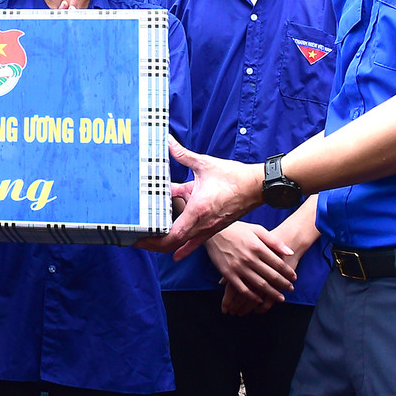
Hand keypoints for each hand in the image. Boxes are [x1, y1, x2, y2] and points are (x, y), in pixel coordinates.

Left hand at [137, 137, 265, 259]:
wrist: (258, 187)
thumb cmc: (234, 176)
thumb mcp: (204, 164)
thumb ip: (182, 154)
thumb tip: (167, 141)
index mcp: (198, 210)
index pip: (172, 236)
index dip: (152, 241)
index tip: (137, 238)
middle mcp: (202, 224)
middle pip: (172, 245)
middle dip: (153, 245)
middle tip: (137, 240)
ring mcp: (209, 229)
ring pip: (183, 245)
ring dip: (166, 245)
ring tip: (150, 241)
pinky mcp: (215, 228)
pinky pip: (196, 242)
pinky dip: (183, 248)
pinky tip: (175, 254)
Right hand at [205, 222, 296, 314]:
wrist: (214, 232)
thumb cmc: (238, 229)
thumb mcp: (257, 230)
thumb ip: (274, 241)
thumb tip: (290, 252)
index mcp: (257, 247)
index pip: (278, 263)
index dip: (288, 272)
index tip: (294, 278)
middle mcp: (249, 258)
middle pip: (271, 275)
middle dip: (283, 284)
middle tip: (291, 289)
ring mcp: (238, 267)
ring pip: (259, 284)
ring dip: (271, 293)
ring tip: (280, 298)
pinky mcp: (228, 274)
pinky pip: (242, 289)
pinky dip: (252, 296)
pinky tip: (259, 300)